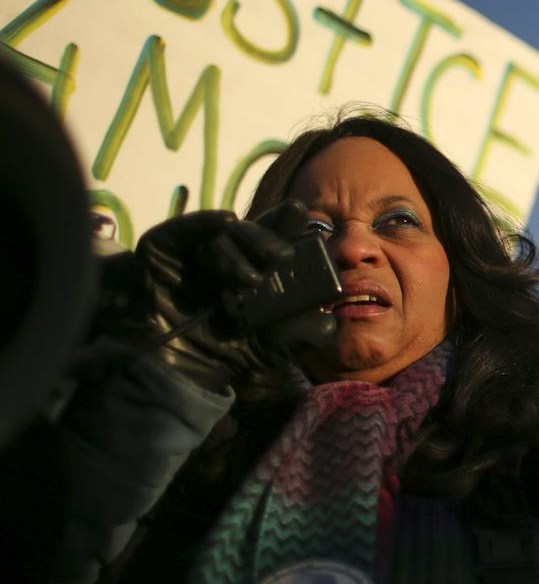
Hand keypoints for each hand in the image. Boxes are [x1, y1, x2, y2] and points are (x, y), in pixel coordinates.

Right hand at [106, 202, 331, 390]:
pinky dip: (201, 222)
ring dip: (239, 252)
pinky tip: (223, 221)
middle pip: (251, 228)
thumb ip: (304, 332)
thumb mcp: (275, 344)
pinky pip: (180, 229)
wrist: (180, 370)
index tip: (299, 213)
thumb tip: (331, 319)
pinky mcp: (161, 250)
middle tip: (283, 257)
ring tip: (249, 281)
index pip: (275, 234)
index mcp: (256, 264)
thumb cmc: (230, 350)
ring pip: (221, 233)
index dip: (287, 221)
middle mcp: (227, 252)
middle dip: (268, 237)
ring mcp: (193, 249)